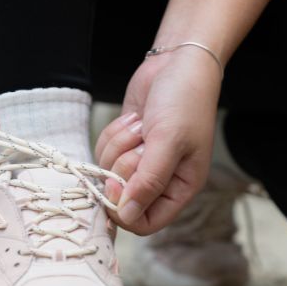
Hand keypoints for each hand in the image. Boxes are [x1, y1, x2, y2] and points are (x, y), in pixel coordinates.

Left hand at [95, 47, 220, 234]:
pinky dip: (112, 134)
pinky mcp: (125, 144)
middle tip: (141, 142)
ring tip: (142, 125)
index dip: (125, 210)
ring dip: (118, 146)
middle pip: (122, 197)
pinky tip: (134, 119)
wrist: (177, 62)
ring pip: (108, 172)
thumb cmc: (184, 101)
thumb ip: (148, 181)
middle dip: (124, 166)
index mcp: (180, 188)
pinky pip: (103, 152)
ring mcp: (140, 162)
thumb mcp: (169, 141)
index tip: (115, 185)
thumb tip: (127, 216)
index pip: (146, 223)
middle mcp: (160, 180)